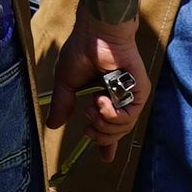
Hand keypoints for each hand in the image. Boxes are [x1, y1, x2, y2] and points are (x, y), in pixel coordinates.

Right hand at [50, 19, 149, 150]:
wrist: (96, 33)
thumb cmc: (81, 50)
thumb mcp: (66, 82)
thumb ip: (63, 104)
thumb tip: (52, 125)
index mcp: (105, 97)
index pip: (109, 126)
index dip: (106, 143)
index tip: (106, 158)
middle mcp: (120, 99)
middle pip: (116, 133)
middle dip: (100, 136)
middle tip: (87, 126)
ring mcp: (131, 96)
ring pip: (123, 128)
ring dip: (104, 123)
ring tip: (93, 106)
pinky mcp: (139, 92)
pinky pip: (129, 117)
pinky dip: (113, 115)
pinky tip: (101, 101)